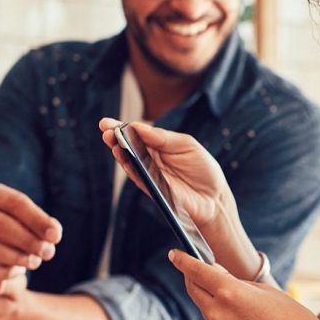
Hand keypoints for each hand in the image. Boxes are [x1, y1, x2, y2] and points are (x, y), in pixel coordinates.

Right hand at [0, 182, 61, 289]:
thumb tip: (53, 234)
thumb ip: (38, 224)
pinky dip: (1, 272)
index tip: (56, 236)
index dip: (38, 220)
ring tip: (34, 262)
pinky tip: (17, 271)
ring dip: (14, 257)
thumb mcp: (21, 218)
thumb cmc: (7, 225)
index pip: (15, 202)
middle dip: (28, 240)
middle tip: (48, 253)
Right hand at [98, 118, 234, 232]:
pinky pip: (137, 177)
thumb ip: (163, 138)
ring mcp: (149, 174)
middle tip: (104, 128)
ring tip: (111, 140)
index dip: (121, 127)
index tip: (107, 122)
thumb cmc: (203, 169)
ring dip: (118, 151)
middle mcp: (150, 159)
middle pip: (128, 146)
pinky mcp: (151, 189)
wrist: (214, 198)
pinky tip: (122, 157)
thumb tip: (138, 126)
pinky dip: (129, 167)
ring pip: (129, 162)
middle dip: (114, 137)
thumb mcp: (187, 145)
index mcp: (159, 144)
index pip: (137, 133)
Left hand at [169, 250, 319, 319]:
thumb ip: (237, 282)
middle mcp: (219, 313)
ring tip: (217, 280)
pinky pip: (213, 318)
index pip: (197, 272)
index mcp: (230, 294)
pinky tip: (228, 302)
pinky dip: (215, 306)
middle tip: (194, 263)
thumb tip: (217, 276)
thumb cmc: (293, 318)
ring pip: (203, 304)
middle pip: (193, 289)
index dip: (183, 260)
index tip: (174, 253)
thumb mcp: (265, 291)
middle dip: (191, 275)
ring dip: (205, 291)